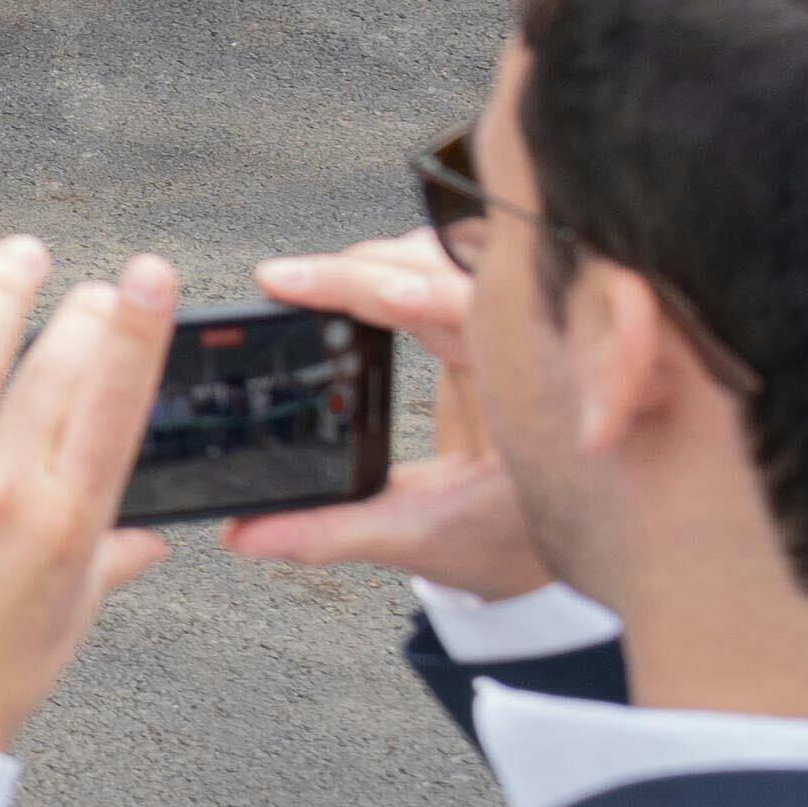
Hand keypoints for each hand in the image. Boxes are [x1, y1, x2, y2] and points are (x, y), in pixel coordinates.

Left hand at [0, 239, 182, 759]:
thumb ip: (114, 559)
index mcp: (73, 519)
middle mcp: (12, 492)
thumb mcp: (76, 610)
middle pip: (55, 377)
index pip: (119, 407)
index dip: (139, 335)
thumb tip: (156, 538)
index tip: (150, 277)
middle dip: (80, 315)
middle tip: (91, 283)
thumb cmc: (1, 663)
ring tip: (19, 256)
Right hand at [230, 232, 547, 601]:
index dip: (402, 291)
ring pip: (442, 261)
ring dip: (375, 263)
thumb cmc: (517, 540)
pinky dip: (389, 273)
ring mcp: (506, 334)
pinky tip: (350, 284)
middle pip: (444, 270)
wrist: (560, 545)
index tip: (338, 289)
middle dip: (361, 269)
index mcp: (529, 393)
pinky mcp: (482, 332)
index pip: (464, 313)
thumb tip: (247, 531)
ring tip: (310, 280)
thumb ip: (331, 531)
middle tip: (285, 282)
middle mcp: (526, 349)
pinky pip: (439, 278)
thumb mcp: (421, 538)